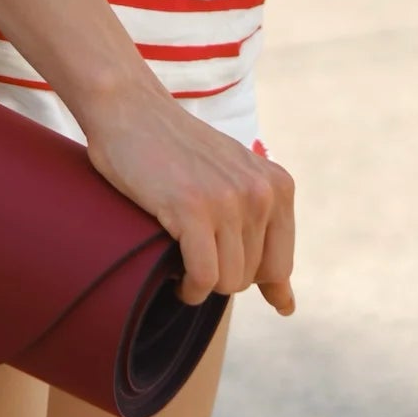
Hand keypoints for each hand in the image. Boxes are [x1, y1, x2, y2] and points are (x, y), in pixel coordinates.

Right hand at [82, 88, 296, 315]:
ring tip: (179, 251)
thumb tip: (288, 307)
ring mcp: (228, 200)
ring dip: (199, 281)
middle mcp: (261, 192)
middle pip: (250, 278)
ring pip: (227, 282)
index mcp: (279, 186)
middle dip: (218, 272)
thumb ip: (265, 238)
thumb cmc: (177, 152)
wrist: (130, 109)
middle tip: (191, 243)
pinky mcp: (192, 208)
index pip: (278, 268)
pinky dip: (188, 287)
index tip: (218, 255)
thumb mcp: (234, 184)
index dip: (244, 272)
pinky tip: (173, 272)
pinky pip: (203, 277)